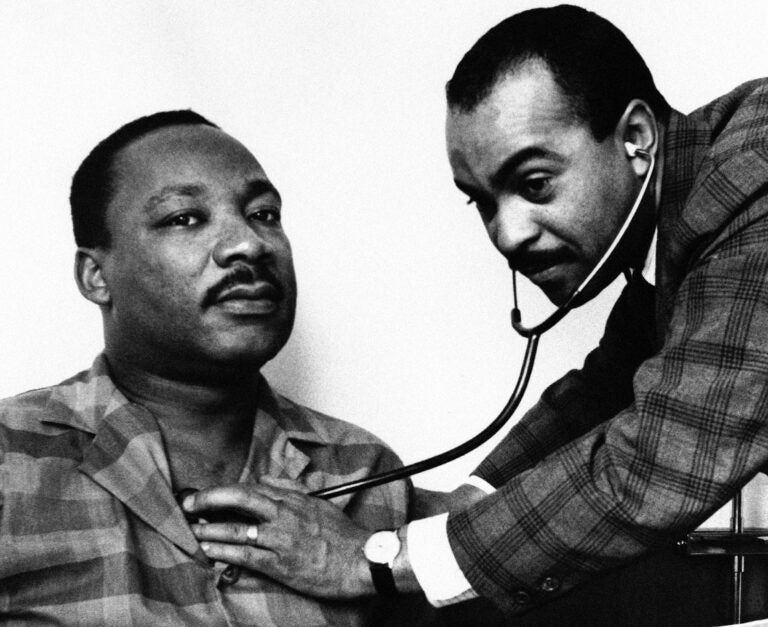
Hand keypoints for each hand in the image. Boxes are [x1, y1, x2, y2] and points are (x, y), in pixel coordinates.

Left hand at [183, 478, 374, 597]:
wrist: (361, 561)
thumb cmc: (342, 534)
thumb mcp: (317, 503)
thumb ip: (289, 489)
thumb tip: (264, 480)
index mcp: (293, 499)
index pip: (252, 487)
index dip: (225, 490)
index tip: (206, 494)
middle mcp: (284, 514)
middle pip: (240, 498)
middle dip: (210, 499)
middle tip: (188, 503)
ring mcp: (281, 539)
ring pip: (238, 528)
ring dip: (210, 528)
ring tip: (190, 529)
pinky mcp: (281, 564)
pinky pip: (246, 555)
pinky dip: (224, 551)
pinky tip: (208, 550)